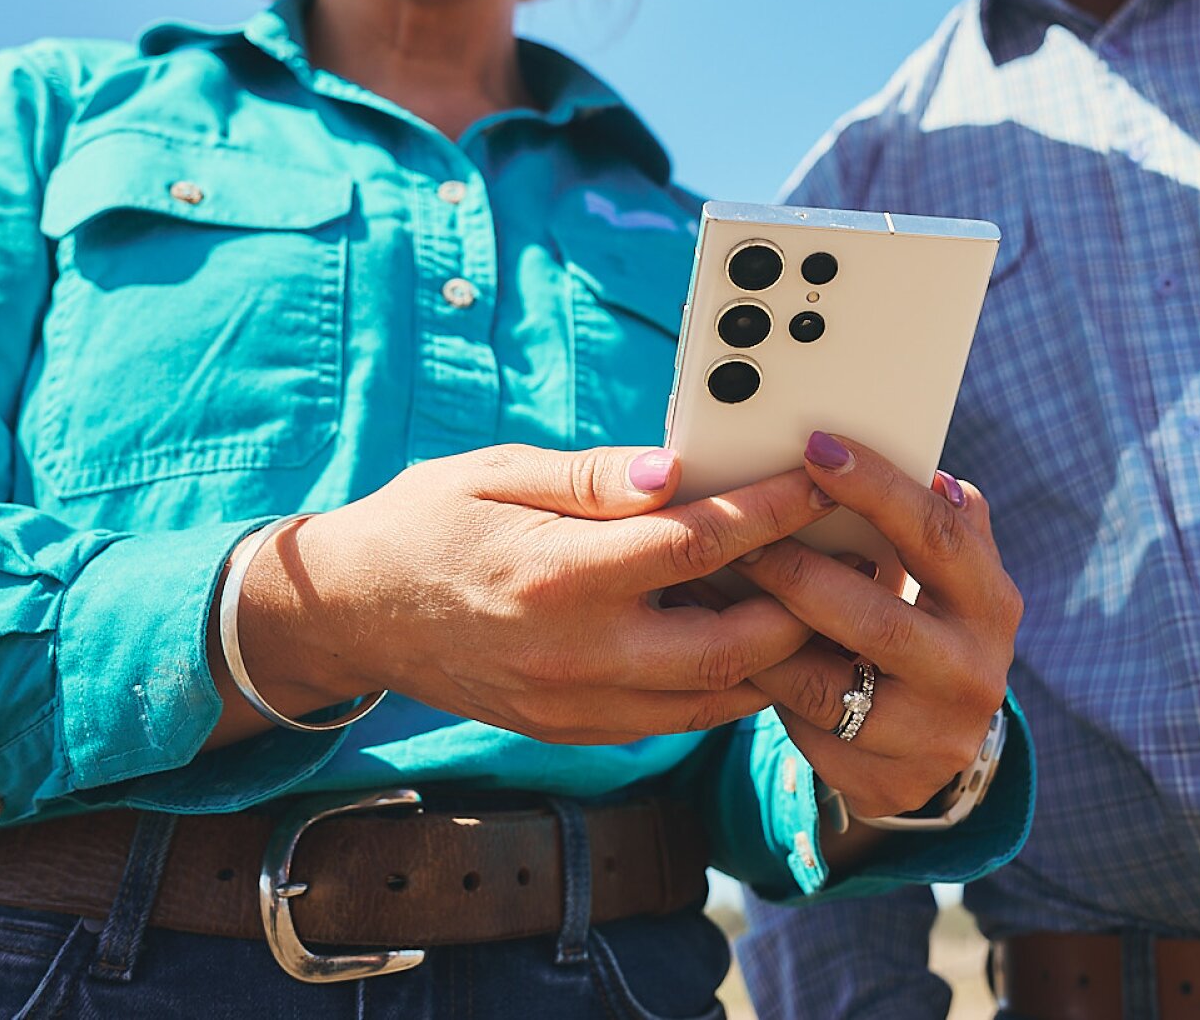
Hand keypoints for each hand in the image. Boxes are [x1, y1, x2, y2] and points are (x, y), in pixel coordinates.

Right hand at [210, 445, 836, 746]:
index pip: (694, 547)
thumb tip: (678, 470)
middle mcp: (572, 653)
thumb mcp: (497, 471)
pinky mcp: (571, 729)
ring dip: (777, 658)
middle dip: (801, 606)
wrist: (353, 611)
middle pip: (727, 647)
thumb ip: (591, 476)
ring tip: (821, 605)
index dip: (770, 513)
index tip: (819, 481)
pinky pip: (673, 721)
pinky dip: (726, 687)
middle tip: (847, 559)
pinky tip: (753, 643)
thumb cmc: (427, 522)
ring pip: (711, 700)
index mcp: (556, 574)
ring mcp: (573, 704)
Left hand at [730, 432, 1020, 822]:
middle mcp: (972, 672)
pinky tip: (720, 652)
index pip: (936, 533)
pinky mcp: (887, 782)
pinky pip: (806, 730)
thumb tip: (929, 470)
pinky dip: (760, 686)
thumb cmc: (928, 627)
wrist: (939, 745)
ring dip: (760, 634)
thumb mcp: (950, 578)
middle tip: (738, 534)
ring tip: (713, 590)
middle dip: (796, 569)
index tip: (816, 447)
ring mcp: (931, 736)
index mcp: (991, 603)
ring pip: (825, 682)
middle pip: (874, 615)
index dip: (876, 487)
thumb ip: (939, 524)